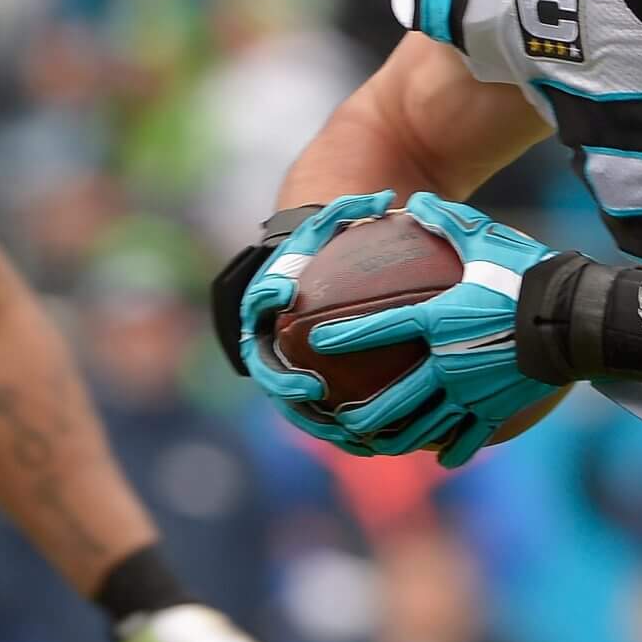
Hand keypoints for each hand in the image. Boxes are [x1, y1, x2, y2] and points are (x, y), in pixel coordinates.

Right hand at [233, 191, 396, 434]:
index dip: (266, 298)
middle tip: (311, 390)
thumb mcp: (337, 219)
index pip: (257, 299)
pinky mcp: (306, 387)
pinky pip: (320, 413)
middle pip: (266, 366)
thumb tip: (385, 200)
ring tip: (340, 430)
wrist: (325, 264)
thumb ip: (353, 208)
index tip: (285, 295)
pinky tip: (370, 441)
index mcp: (265, 296)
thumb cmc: (332, 240)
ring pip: (291, 401)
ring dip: (311, 420)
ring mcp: (284, 364)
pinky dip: (338, 428)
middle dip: (284, 384)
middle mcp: (267, 335)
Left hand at [308, 191, 558, 466]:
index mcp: (439, 321)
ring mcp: (472, 392)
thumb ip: (447, 222)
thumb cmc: (529, 276)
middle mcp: (447, 364)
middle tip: (339, 421)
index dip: (345, 334)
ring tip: (376, 445)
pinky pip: (470, 438)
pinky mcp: (497, 409)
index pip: (380, 328)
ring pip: (425, 427)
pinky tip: (441, 461)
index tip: (318, 342)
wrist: (575, 319)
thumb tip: (415, 199)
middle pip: (394, 400)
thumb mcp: (486, 240)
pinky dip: (453, 451)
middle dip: (361, 415)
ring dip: (396, 438)